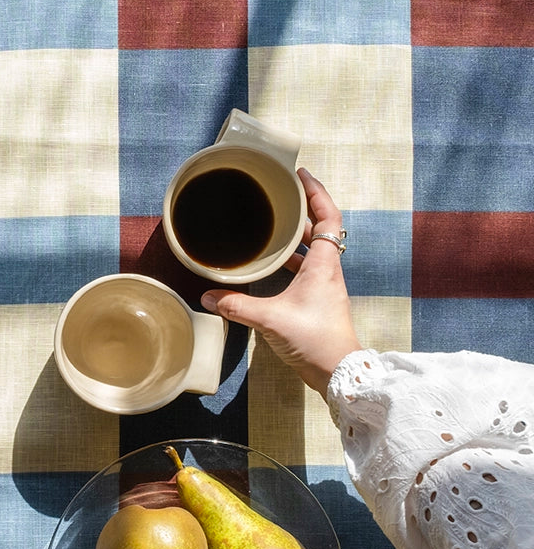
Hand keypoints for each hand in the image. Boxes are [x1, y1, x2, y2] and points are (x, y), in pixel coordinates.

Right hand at [199, 169, 360, 397]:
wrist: (339, 373)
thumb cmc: (315, 341)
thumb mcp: (270, 320)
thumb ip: (237, 306)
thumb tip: (208, 298)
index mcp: (324, 265)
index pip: (328, 216)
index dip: (316, 192)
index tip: (300, 175)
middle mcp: (328, 272)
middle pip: (320, 230)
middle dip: (301, 211)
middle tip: (279, 197)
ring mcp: (324, 288)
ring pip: (313, 252)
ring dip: (295, 238)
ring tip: (271, 226)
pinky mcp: (317, 303)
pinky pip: (305, 272)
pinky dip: (290, 262)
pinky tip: (270, 267)